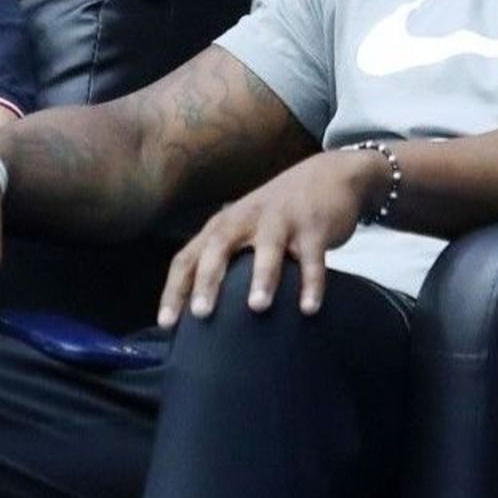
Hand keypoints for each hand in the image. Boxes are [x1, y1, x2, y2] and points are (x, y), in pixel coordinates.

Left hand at [157, 147, 386, 327]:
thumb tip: (203, 310)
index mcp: (224, 224)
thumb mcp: (246, 226)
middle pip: (219, 247)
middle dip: (208, 280)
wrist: (330, 174)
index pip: (188, 257)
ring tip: (257, 306)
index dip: (175, 290)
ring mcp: (281, 220)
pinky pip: (312, 257)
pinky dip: (311, 282)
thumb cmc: (279, 213)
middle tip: (201, 313)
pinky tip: (309, 308)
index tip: (167, 324)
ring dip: (262, 276)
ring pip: (267, 248)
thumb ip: (227, 258)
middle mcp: (247, 219)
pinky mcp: (314, 226)